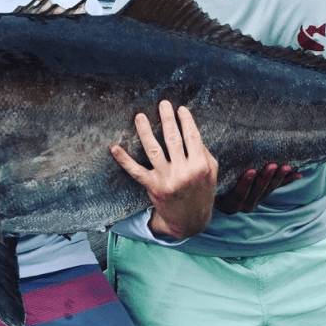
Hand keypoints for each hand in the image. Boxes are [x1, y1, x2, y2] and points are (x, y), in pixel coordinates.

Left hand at [110, 101, 217, 238]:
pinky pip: (136, 171)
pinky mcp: (153, 187)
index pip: (192, 136)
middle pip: (173, 139)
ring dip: (144, 131)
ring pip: (153, 150)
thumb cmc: (201, 192)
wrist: (190, 222)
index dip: (186, 121)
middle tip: (162, 104)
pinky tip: (115, 148)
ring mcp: (167, 179)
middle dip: (167, 119)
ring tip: (139, 116)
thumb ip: (203, 151)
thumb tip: (189, 129)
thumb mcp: (210, 172)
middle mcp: (184, 171)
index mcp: (201, 165)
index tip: (180, 109)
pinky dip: (124, 159)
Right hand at [215, 164, 300, 213]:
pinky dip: (287, 181)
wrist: (214, 201)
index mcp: (228, 202)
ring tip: (286, 167)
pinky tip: (299, 175)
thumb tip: (201, 151)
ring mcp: (253, 201)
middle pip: (256, 193)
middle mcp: (242, 205)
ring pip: (268, 191)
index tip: (251, 170)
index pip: (238, 194)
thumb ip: (208, 173)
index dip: (246, 184)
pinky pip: (276, 189)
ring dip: (278, 179)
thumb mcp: (207, 184)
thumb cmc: (207, 188)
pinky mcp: (261, 196)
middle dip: (265, 179)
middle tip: (272, 166)